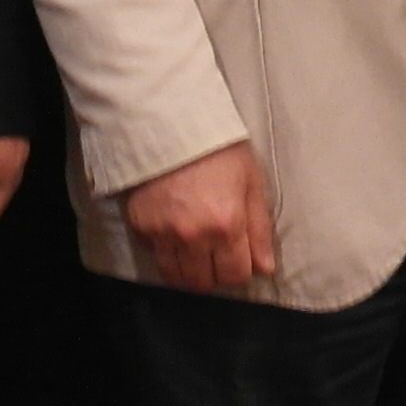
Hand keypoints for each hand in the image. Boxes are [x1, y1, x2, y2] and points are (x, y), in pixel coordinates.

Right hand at [120, 139, 275, 295]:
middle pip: (203, 284)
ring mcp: (163, 234)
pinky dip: (166, 252)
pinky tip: (174, 233)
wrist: (170, 122)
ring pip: (175, 278)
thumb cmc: (218, 148)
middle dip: (214, 275)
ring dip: (188, 271)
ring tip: (196, 253)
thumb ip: (259, 229)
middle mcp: (194, 236)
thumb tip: (265, 268)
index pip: (235, 276)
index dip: (240, 271)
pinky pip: (155, 256)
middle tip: (217, 256)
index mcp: (226, 224)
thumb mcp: (251, 182)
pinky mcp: (140, 226)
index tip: (239, 259)